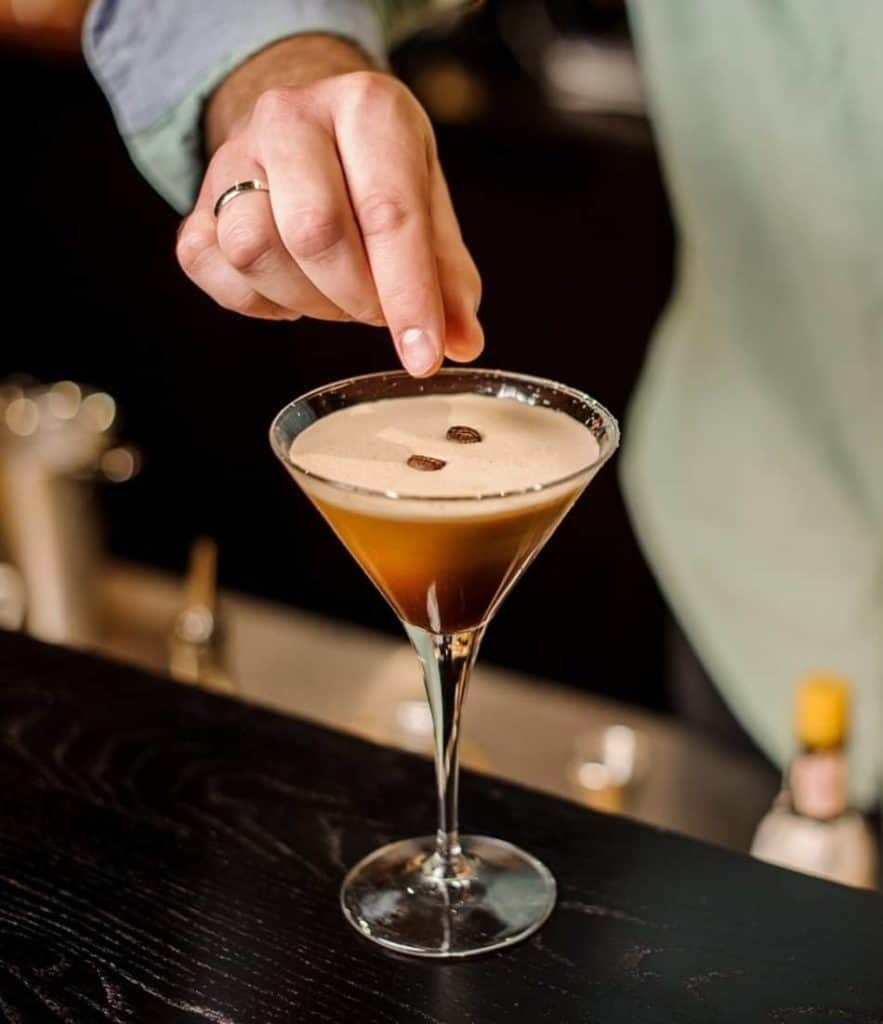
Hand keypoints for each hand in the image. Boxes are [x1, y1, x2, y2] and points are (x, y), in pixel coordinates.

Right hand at [176, 35, 482, 376]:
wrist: (305, 129)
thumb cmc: (375, 172)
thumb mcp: (426, 205)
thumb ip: (448, 277)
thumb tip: (460, 343)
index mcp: (366, 107)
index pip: (388, 212)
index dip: (408, 296)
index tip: (423, 356)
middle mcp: (291, 117)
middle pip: (313, 232)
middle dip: (354, 297)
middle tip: (376, 310)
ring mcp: (232, 157)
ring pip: (254, 250)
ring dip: (306, 300)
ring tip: (336, 294)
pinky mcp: (196, 202)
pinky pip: (212, 268)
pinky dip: (258, 302)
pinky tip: (292, 290)